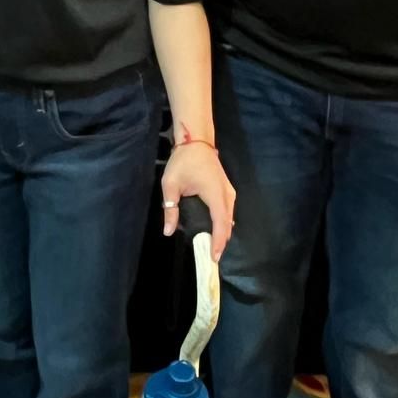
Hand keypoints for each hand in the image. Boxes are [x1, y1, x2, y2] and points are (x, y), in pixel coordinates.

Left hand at [161, 141, 235, 259]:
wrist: (196, 140)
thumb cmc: (183, 161)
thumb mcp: (171, 185)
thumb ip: (170, 209)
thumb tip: (168, 232)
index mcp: (215, 194)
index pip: (220, 223)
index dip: (218, 242)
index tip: (214, 257)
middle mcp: (226, 194)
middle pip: (228, 224)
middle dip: (221, 241)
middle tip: (211, 257)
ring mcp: (229, 191)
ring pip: (229, 217)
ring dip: (223, 232)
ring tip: (212, 247)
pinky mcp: (227, 189)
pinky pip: (228, 210)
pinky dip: (223, 223)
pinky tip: (215, 230)